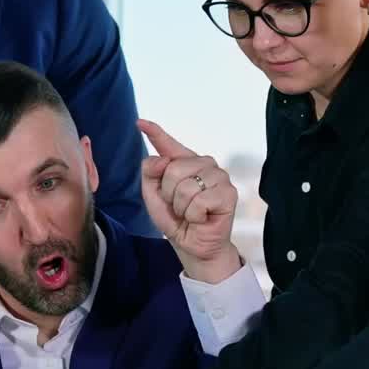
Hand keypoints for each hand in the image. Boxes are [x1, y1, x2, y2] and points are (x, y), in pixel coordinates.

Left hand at [137, 119, 241, 283]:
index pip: (169, 144)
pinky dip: (194, 215)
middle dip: (169, 194)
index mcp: (185, 162)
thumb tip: (161, 159)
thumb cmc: (177, 220)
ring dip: (182, 207)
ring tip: (191, 213)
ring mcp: (219, 176)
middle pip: (173, 169)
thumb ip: (151, 174)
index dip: (155, 132)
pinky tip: (202, 218)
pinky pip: (199, 201)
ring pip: (185, 187)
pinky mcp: (228, 193)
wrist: (193, 246)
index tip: (140, 122)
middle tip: (179, 207)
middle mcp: (204, 164)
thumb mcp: (154, 197)